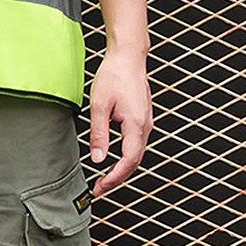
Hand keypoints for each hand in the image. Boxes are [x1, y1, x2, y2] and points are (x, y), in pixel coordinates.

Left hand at [88, 48, 152, 197]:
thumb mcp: (99, 105)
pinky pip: (136, 143)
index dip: (114, 178)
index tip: (100, 187)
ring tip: (104, 178)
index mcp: (136, 125)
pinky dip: (126, 156)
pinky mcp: (143, 117)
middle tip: (99, 188)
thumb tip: (98, 158)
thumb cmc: (114, 75)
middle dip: (117, 178)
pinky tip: (114, 158)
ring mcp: (147, 122)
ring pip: (136, 154)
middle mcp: (146, 126)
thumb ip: (98, 133)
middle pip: (134, 162)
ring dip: (122, 168)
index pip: (128, 162)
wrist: (128, 56)